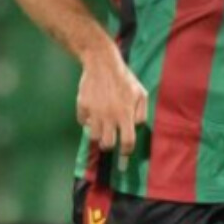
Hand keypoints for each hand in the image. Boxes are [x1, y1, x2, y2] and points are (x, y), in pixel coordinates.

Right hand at [78, 46, 147, 167]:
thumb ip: (141, 113)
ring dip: (98, 135)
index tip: (124, 160)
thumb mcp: (140, 93)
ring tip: (101, 127)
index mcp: (126, 114)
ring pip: (94, 137)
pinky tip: (92, 114)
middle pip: (107, 144)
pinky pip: (82, 122)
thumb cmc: (125, 78)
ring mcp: (94, 112)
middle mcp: (110, 115)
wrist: (101, 62)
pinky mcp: (82, 106)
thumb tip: (136, 128)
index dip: (126, 154)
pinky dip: (86, 121)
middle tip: (110, 141)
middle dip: (109, 146)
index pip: (127, 142)